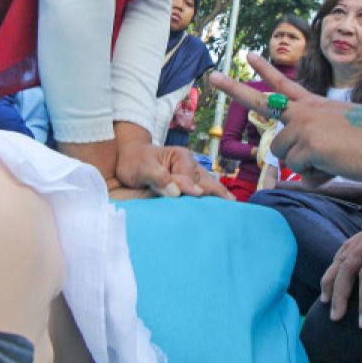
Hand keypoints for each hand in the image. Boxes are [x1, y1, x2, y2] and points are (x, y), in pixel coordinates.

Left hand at [112, 122, 231, 199]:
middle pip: (206, 181)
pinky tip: (222, 204)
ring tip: (232, 205)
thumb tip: (176, 191)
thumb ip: (157, 177)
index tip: (185, 197)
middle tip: (232, 204)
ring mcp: (192, 172)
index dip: (187, 189)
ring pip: (208, 184)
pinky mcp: (190, 181)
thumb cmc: (135, 162)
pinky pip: (204, 188)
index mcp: (181, 157)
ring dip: (218, 195)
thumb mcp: (141, 168)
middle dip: (217, 192)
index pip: (189, 178)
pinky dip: (213, 196)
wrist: (129, 159)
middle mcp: (190, 163)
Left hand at [210, 53, 361, 183]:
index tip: (250, 56)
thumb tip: (304, 172)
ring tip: (333, 157)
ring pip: (282, 153)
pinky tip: (335, 164)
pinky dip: (315, 174)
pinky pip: (298, 169)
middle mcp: (304, 112)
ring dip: (303, 163)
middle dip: (234, 88)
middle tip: (213, 76)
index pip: (284, 85)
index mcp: (314, 106)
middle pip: (261, 102)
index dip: (265, 71)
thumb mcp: (339, 142)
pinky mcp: (307, 143)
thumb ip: (316, 153)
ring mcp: (303, 125)